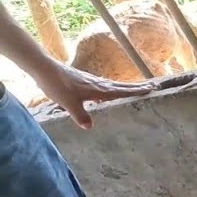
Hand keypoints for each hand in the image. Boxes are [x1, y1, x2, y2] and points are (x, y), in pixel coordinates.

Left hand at [33, 63, 151, 128]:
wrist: (44, 69)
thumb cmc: (58, 85)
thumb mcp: (69, 104)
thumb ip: (80, 115)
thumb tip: (89, 127)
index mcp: (99, 90)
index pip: (122, 91)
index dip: (136, 91)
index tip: (151, 89)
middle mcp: (98, 84)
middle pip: (122, 86)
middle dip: (137, 87)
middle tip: (152, 86)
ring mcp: (92, 81)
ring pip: (113, 84)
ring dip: (126, 86)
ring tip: (136, 88)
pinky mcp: (84, 80)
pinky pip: (104, 85)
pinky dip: (112, 87)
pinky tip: (108, 91)